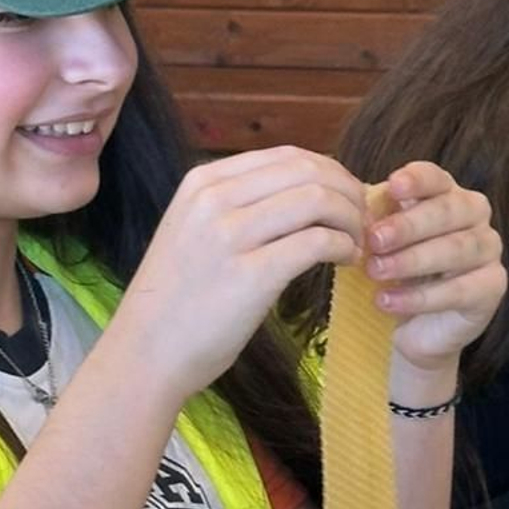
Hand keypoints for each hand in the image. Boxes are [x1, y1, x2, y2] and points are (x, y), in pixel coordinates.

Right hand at [110, 146, 365, 404]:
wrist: (146, 353)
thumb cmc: (176, 301)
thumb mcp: (194, 232)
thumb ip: (236, 206)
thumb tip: (301, 192)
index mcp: (203, 182)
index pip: (286, 156)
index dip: (330, 172)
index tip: (346, 199)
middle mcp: (214, 199)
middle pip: (308, 171)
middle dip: (347, 191)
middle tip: (362, 220)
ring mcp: (230, 235)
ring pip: (318, 200)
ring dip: (351, 219)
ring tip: (356, 243)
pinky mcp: (251, 275)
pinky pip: (317, 242)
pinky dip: (343, 247)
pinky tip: (346, 262)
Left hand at [364, 162, 504, 377]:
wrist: (409, 326)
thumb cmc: (394, 272)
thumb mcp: (380, 244)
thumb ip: (375, 223)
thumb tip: (356, 210)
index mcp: (445, 193)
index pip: (435, 178)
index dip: (417, 180)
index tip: (393, 186)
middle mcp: (474, 215)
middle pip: (448, 210)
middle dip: (408, 226)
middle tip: (374, 241)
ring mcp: (489, 249)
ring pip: (457, 248)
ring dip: (412, 260)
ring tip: (375, 272)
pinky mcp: (493, 286)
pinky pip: (460, 289)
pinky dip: (421, 297)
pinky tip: (389, 301)